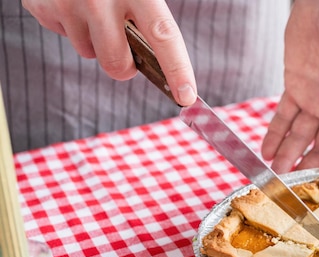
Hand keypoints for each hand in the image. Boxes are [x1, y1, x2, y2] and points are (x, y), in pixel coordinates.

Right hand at [21, 0, 196, 105]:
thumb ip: (150, 17)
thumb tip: (164, 63)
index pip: (163, 37)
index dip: (177, 69)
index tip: (186, 96)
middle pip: (118, 65)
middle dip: (124, 66)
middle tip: (124, 46)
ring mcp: (68, 3)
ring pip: (88, 53)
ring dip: (94, 41)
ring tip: (92, 9)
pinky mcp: (42, 6)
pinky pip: (64, 36)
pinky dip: (71, 26)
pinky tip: (72, 3)